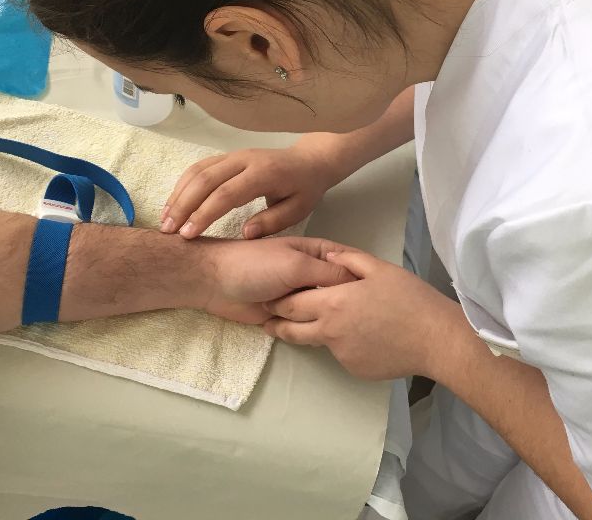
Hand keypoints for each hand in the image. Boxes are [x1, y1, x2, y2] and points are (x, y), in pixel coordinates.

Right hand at [161, 144, 341, 239]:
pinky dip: (182, 185)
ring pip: (198, 171)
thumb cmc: (304, 189)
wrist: (309, 160)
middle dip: (183, 205)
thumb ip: (272, 222)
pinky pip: (199, 167)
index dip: (204, 214)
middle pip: (205, 179)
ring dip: (178, 195)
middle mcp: (245, 160)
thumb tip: (244, 235)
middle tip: (168, 231)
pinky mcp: (227, 157)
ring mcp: (234, 155)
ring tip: (165, 221)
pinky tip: (174, 204)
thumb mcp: (298, 209)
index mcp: (263, 174)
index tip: (187, 235)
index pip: (226, 194)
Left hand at [198, 236, 354, 324]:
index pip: (350, 267)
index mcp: (318, 253)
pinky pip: (306, 327)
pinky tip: (317, 339)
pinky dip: (310, 333)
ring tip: (338, 333)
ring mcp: (299, 296)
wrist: (213, 282)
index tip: (378, 299)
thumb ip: (329, 273)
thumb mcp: (297, 264)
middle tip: (359, 324)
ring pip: (325, 312)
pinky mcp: (286, 315)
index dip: (364, 281)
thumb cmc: (255, 264)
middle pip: (340, 292)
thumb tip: (360, 286)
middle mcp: (312, 273)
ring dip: (328, 321)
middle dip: (348, 306)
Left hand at [264, 250, 461, 379]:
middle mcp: (330, 332)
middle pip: (293, 331)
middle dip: (278, 324)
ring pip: (319, 343)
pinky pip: (342, 354)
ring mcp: (342, 355)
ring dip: (315, 333)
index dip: (277, 302)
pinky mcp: (355, 370)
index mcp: (333, 304)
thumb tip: (326, 253)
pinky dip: (345, 344)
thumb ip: (348, 259)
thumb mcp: (380, 269)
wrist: (436, 340)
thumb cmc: (410, 299)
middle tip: (270, 320)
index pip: (291, 305)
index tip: (269, 299)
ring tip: (328, 323)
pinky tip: (365, 335)